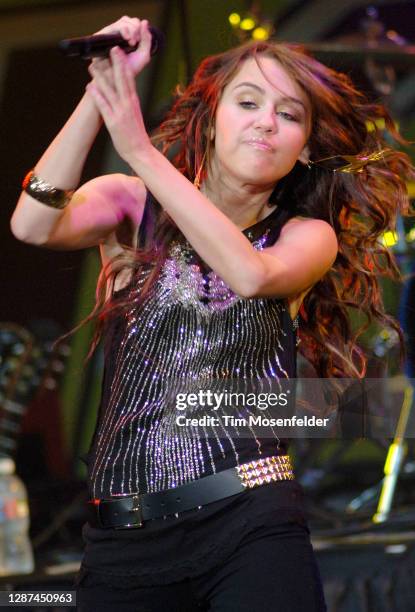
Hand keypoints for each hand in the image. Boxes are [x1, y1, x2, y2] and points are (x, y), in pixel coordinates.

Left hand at [86, 44, 152, 164]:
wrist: (141, 152)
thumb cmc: (136, 134)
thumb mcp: (135, 113)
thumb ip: (129, 101)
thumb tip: (124, 91)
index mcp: (134, 101)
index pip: (129, 78)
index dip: (124, 63)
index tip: (119, 51)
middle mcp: (128, 104)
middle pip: (122, 80)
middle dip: (116, 63)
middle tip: (111, 48)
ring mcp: (121, 112)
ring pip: (110, 90)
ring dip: (101, 76)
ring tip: (93, 65)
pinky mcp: (113, 122)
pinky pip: (104, 106)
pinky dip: (97, 96)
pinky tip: (90, 87)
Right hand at [89, 16, 151, 76]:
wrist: (117, 80)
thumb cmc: (129, 70)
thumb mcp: (143, 56)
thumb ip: (147, 40)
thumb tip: (145, 22)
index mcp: (128, 37)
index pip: (134, 23)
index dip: (138, 28)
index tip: (139, 41)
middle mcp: (118, 34)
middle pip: (127, 20)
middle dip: (134, 28)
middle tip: (135, 41)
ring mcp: (110, 35)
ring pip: (120, 22)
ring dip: (128, 29)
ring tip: (131, 41)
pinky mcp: (101, 38)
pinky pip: (110, 28)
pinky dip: (120, 30)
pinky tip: (125, 38)